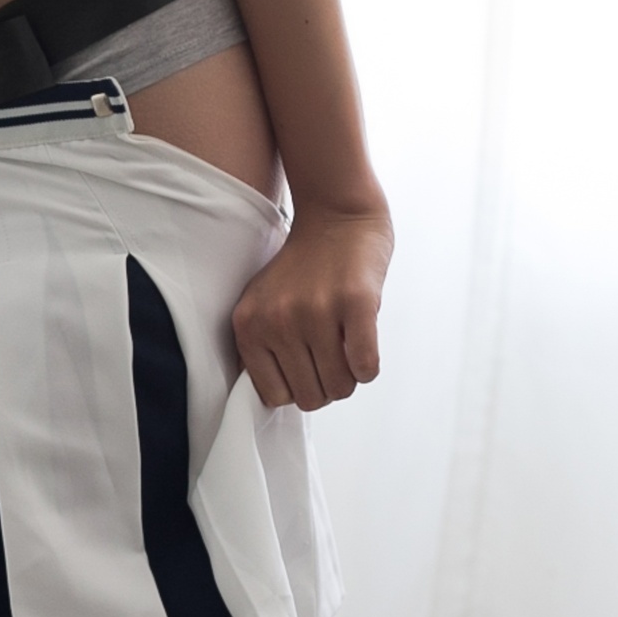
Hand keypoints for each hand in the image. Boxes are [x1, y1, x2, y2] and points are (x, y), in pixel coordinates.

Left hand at [232, 199, 389, 413]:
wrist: (336, 217)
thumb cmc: (302, 268)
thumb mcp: (261, 303)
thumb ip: (260, 348)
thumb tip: (275, 398)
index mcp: (249, 325)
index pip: (274, 396)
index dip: (297, 387)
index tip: (307, 368)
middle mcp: (278, 321)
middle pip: (310, 396)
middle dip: (327, 385)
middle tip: (332, 356)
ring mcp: (316, 312)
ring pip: (340, 386)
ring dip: (349, 376)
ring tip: (347, 346)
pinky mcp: (354, 304)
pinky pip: (365, 368)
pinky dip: (368, 366)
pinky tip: (363, 343)